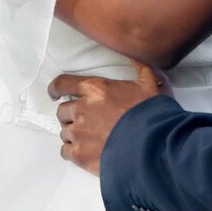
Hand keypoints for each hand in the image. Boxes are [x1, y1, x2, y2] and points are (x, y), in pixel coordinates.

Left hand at [53, 61, 170, 175]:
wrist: (156, 147)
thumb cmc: (154, 116)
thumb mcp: (152, 84)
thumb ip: (141, 68)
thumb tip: (136, 55)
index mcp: (96, 89)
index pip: (63, 84)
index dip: (56, 89)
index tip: (54, 94)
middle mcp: (83, 109)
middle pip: (62, 111)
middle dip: (71, 116)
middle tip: (84, 121)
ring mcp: (80, 133)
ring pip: (65, 132)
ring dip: (74, 135)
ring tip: (91, 139)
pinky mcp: (80, 155)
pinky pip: (66, 151)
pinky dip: (73, 152)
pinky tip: (86, 152)